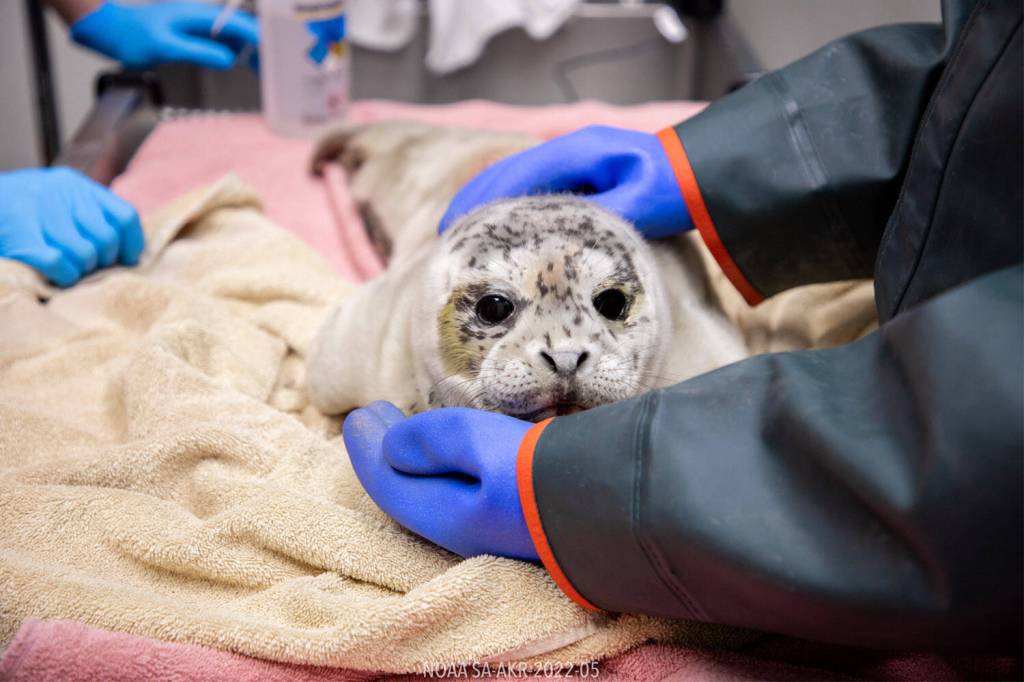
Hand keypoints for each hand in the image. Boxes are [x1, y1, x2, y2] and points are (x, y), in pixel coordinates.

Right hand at [0, 167, 143, 286]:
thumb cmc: (22, 209)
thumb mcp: (58, 198)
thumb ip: (89, 214)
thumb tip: (127, 249)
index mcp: (76, 186)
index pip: (124, 216)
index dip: (132, 244)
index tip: (127, 259)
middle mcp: (62, 195)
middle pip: (107, 239)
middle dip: (103, 260)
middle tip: (90, 267)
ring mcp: (41, 214)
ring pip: (85, 253)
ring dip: (82, 270)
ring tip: (72, 271)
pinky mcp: (22, 237)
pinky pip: (59, 263)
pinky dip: (65, 275)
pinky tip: (60, 276)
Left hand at [70, 1, 258, 70]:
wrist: (112, 31)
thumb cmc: (133, 38)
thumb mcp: (165, 47)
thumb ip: (198, 51)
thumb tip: (228, 59)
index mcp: (197, 14)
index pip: (235, 23)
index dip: (257, 37)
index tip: (274, 51)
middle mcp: (202, 16)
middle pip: (240, 27)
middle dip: (261, 44)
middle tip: (277, 66)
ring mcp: (199, 24)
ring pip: (235, 34)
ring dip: (252, 49)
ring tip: (267, 68)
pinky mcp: (196, 34)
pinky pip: (224, 40)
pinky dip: (239, 52)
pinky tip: (248, 63)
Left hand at [343, 401, 538, 559]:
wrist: (615, 499)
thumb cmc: (540, 470)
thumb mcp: (477, 443)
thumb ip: (429, 439)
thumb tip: (394, 446)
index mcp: (445, 515)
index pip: (389, 482)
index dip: (366, 449)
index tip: (356, 414)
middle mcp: (463, 527)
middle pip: (409, 487)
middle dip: (385, 451)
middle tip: (371, 415)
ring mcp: (492, 524)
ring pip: (434, 488)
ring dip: (412, 455)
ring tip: (400, 427)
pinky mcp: (518, 513)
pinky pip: (458, 486)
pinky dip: (440, 462)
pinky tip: (447, 449)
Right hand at [439, 125, 692, 238]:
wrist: (705, 172)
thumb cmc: (677, 188)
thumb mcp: (642, 205)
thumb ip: (602, 219)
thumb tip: (558, 243)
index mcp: (577, 153)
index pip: (515, 178)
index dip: (481, 205)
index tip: (455, 231)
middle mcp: (568, 150)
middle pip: (505, 175)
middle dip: (473, 205)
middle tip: (446, 239)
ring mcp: (571, 159)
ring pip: (514, 179)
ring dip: (486, 205)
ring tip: (460, 237)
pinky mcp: (578, 174)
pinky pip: (531, 187)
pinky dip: (507, 205)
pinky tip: (496, 229)